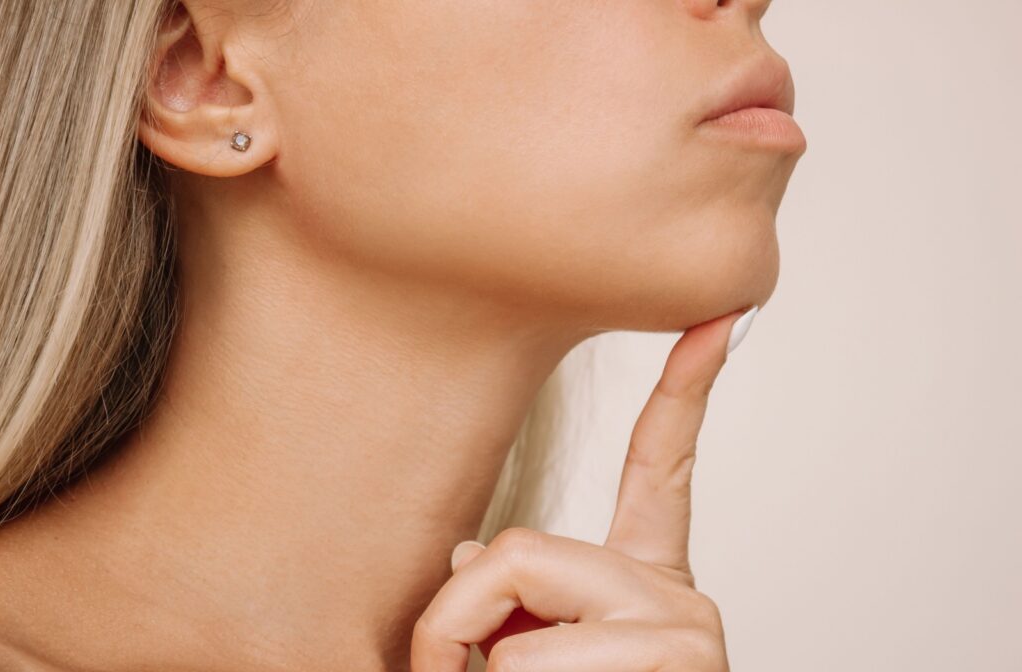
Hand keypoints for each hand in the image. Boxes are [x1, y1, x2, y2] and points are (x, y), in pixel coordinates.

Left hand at [410, 307, 758, 670]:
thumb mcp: (537, 655)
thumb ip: (515, 594)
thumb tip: (466, 551)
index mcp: (648, 578)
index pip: (658, 465)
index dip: (685, 388)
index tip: (720, 317)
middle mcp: (676, 597)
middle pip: (520, 549)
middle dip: (455, 615)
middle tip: (440, 668)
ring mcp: (684, 632)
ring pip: (513, 628)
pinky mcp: (678, 663)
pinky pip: (524, 665)